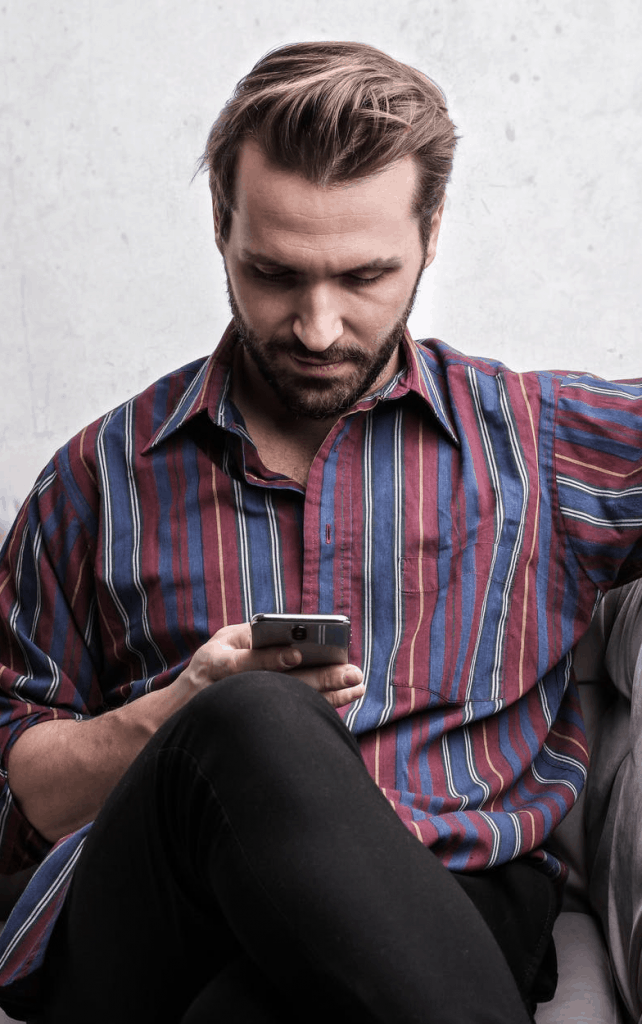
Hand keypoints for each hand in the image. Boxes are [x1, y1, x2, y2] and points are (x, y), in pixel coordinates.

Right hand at [173, 622, 364, 709]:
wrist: (183, 712)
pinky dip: (319, 706)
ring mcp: (245, 711)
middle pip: (280, 686)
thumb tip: (289, 636)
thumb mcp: (221, 643)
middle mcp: (232, 690)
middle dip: (318, 680)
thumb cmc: (210, 665)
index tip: (298, 655)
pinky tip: (342, 697)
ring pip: (291, 705)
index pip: (247, 662)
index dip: (272, 659)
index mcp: (218, 664)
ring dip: (327, 697)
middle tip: (352, 674)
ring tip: (356, 686)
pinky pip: (293, 715)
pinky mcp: (258, 724)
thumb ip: (251, 637)